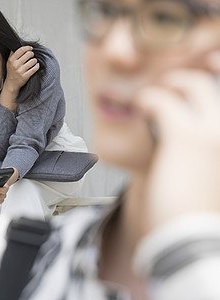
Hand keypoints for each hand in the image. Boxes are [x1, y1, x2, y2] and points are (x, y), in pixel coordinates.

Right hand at [0, 46, 39, 111]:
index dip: (27, 48)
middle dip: (32, 54)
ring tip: (33, 61)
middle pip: (28, 54)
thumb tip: (18, 45)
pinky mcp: (25, 76)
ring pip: (32, 61)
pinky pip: (34, 69)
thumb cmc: (11, 71)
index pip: (21, 50)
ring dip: (34, 60)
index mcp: (11, 60)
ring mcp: (20, 71)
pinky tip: (37, 65)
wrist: (11, 84)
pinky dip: (37, 66)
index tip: (30, 48)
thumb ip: (13, 54)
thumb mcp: (9, 62)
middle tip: (32, 55)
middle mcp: (15, 65)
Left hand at [135, 51, 219, 234]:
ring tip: (150, 94)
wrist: (188, 243)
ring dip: (168, 84)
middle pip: (212, 86)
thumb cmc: (190, 218)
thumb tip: (177, 145)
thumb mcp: (202, 180)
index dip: (214, 77)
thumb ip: (197, 156)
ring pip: (193, 86)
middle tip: (167, 82)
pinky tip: (141, 105)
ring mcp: (212, 133)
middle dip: (188, 77)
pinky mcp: (186, 139)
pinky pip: (164, 102)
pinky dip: (149, 99)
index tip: (206, 66)